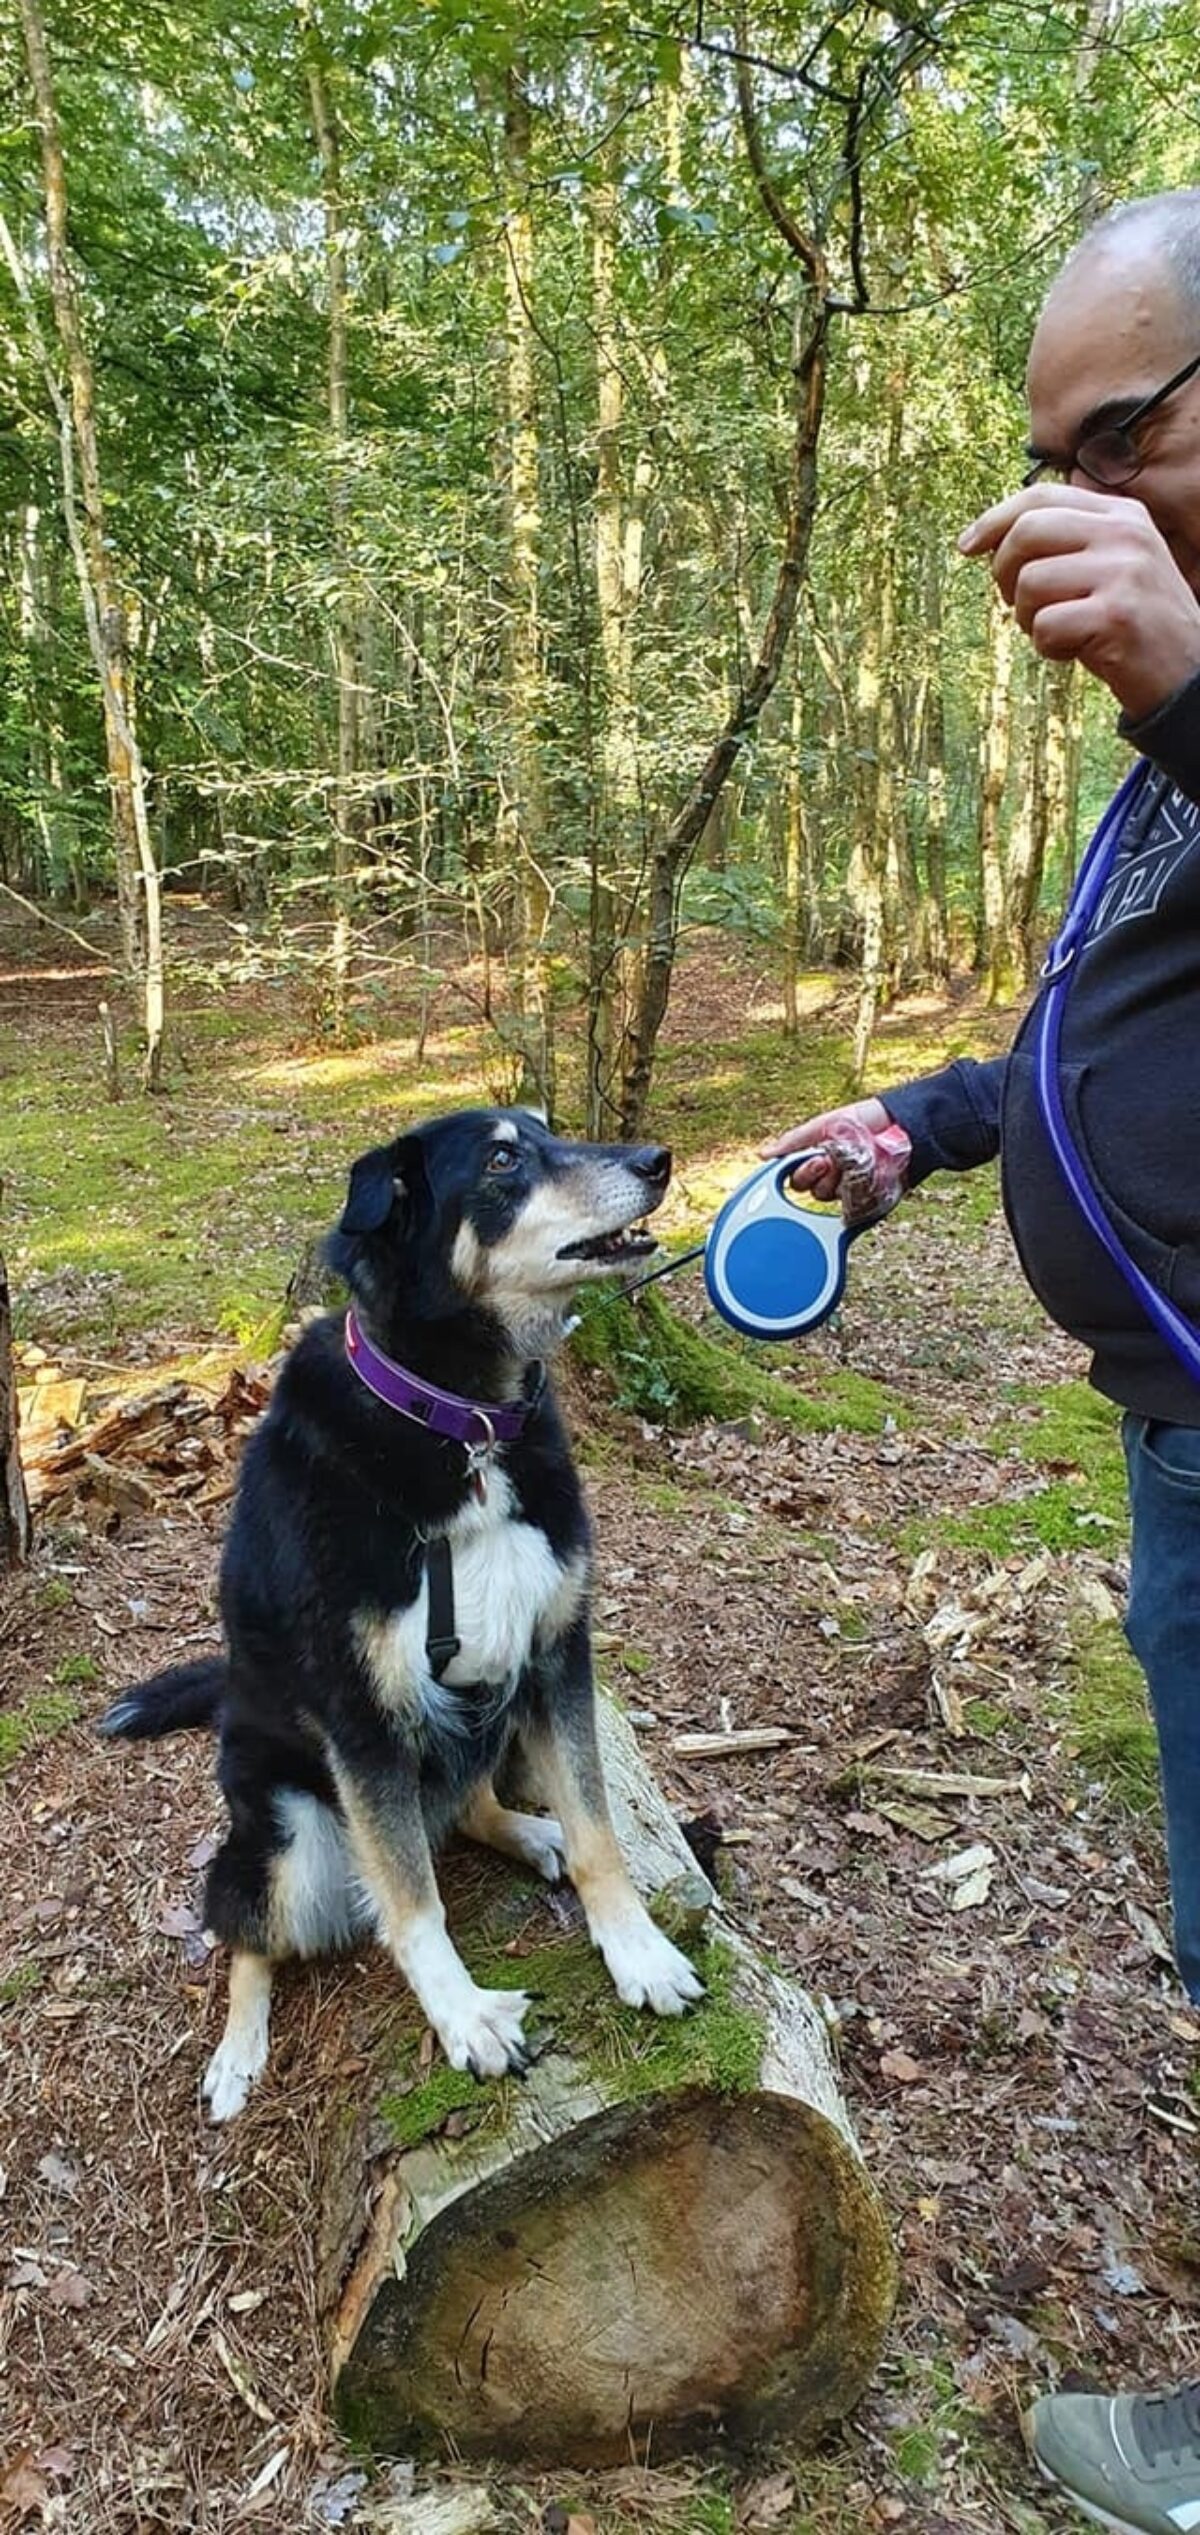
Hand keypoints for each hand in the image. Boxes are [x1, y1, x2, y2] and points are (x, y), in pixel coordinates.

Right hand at [760, 1100, 909, 1224]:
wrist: (899, 1127)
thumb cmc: (861, 1121)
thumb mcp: (821, 1127)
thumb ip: (792, 1142)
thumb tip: (763, 1155)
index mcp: (816, 1160)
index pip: (796, 1178)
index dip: (801, 1171)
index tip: (813, 1158)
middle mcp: (831, 1178)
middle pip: (810, 1191)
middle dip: (817, 1175)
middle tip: (831, 1160)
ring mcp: (848, 1190)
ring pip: (828, 1198)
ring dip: (837, 1180)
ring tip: (852, 1163)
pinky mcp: (866, 1201)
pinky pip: (850, 1208)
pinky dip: (852, 1196)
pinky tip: (859, 1182)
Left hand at [958, 484, 1199, 722]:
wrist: (1187, 675)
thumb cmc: (1136, 624)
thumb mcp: (1114, 564)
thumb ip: (1072, 540)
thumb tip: (997, 531)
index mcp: (1122, 514)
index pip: (1041, 497)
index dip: (994, 519)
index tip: (966, 546)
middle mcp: (1125, 534)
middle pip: (1027, 532)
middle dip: (1004, 572)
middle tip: (1016, 604)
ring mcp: (1123, 573)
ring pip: (1030, 583)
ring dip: (1028, 618)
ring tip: (1058, 631)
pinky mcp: (1116, 616)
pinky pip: (1045, 627)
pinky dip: (1048, 648)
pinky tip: (1074, 651)